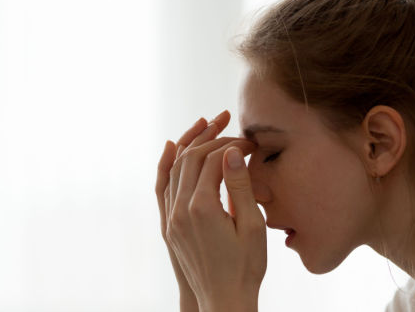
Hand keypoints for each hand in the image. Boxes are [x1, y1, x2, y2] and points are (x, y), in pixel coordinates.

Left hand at [166, 110, 265, 311]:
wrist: (224, 300)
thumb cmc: (245, 267)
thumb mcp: (251, 226)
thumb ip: (239, 187)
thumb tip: (231, 152)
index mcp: (202, 208)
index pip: (214, 160)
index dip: (233, 145)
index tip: (251, 143)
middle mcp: (180, 210)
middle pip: (191, 158)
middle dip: (210, 135)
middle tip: (228, 120)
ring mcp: (171, 218)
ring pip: (174, 168)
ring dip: (190, 143)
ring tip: (206, 124)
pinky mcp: (170, 226)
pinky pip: (163, 185)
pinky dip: (167, 163)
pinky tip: (172, 147)